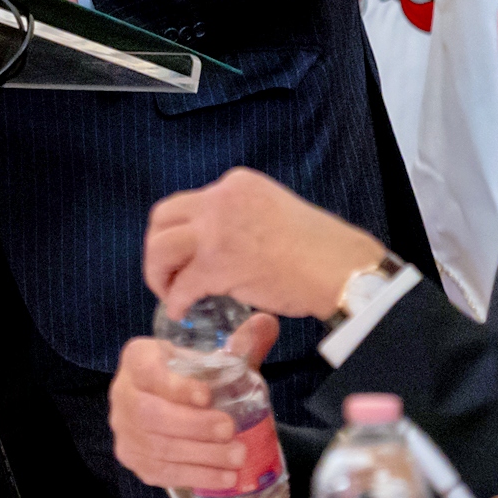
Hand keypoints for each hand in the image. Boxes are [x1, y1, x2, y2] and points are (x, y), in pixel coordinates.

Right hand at [107, 315, 277, 487]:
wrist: (170, 406)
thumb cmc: (191, 379)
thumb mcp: (210, 359)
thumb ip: (239, 344)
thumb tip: (267, 323)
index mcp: (138, 359)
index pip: (148, 371)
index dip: (175, 386)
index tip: (207, 395)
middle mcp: (123, 394)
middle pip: (150, 414)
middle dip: (193, 425)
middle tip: (229, 428)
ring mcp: (125, 431)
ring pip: (158, 447)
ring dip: (201, 455)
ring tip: (237, 456)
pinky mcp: (134, 460)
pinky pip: (161, 472)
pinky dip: (195, 475)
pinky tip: (225, 476)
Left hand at [142, 167, 387, 318]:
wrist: (340, 269)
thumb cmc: (319, 249)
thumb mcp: (274, 212)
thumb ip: (242, 220)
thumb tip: (219, 247)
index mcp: (237, 184)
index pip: (189, 203)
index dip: (180, 233)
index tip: (185, 257)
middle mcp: (221, 199)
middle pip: (163, 218)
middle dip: (157, 249)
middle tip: (167, 275)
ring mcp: (216, 229)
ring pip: (160, 248)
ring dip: (158, 274)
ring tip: (169, 293)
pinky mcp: (216, 264)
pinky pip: (181, 286)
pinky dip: (176, 302)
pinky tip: (182, 313)